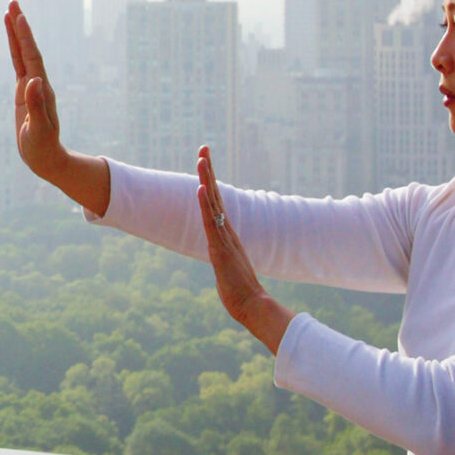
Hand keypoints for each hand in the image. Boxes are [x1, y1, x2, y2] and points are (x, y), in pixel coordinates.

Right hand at [5, 2, 108, 211]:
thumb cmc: (42, 147)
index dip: (24, 36)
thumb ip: (37, 106)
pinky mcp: (24, 92)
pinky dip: (14, 50)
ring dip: (16, 34)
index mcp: (41, 89)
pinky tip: (11, 41)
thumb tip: (34, 81)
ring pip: (21, 54)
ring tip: (9, 14)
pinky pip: (17, 65)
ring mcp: (31, 86)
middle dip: (20, 26)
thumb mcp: (39, 130)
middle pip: (27, 49)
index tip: (18, 16)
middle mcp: (38, 83)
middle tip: (13, 3)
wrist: (47, 158)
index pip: (31, 56)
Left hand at [195, 146, 289, 353]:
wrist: (253, 306)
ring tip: (201, 159)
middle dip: (208, 171)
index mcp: (227, 235)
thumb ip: (225, 259)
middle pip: (216, 195)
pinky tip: (201, 188)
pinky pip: (211, 222)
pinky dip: (206, 204)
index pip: (217, 203)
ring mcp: (224, 239)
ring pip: (214, 204)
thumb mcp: (227, 268)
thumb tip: (222, 260)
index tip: (205, 163)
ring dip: (207, 180)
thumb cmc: (240, 291)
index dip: (210, 182)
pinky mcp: (220, 249)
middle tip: (203, 149)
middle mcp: (227, 232)